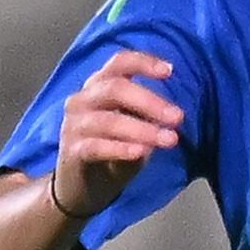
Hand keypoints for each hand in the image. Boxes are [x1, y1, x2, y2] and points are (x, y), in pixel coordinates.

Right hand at [49, 50, 183, 223]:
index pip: (119, 63)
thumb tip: (173, 114)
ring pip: (109, 120)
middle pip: (115, 88)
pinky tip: (140, 153)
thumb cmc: (112, 150)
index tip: (169, 71)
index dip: (143, 62)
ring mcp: (74, 125)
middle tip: (178, 117)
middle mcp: (83, 99)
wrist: (81, 187)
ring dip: (143, 130)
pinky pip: (96, 147)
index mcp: (99, 86)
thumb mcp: (135, 128)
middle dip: (150, 102)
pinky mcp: (71, 151)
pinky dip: (120, 148)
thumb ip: (148, 117)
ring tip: (169, 140)